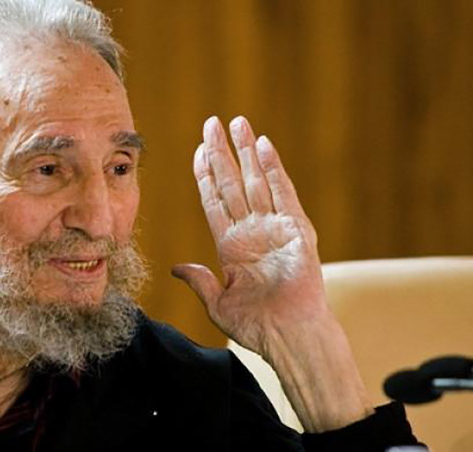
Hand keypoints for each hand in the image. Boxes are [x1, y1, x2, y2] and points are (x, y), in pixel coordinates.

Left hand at [172, 115, 326, 355]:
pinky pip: (282, 193)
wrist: (287, 337)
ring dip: (245, 152)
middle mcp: (252, 231)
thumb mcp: (217, 302)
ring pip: (255, 181)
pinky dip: (273, 169)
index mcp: (231, 246)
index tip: (197, 151)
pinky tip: (263, 146)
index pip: (214, 201)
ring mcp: (274, 227)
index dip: (205, 175)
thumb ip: (198, 280)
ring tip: (237, 123)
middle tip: (212, 123)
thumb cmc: (256, 326)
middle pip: (232, 183)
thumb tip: (176, 268)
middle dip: (221, 153)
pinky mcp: (296, 230)